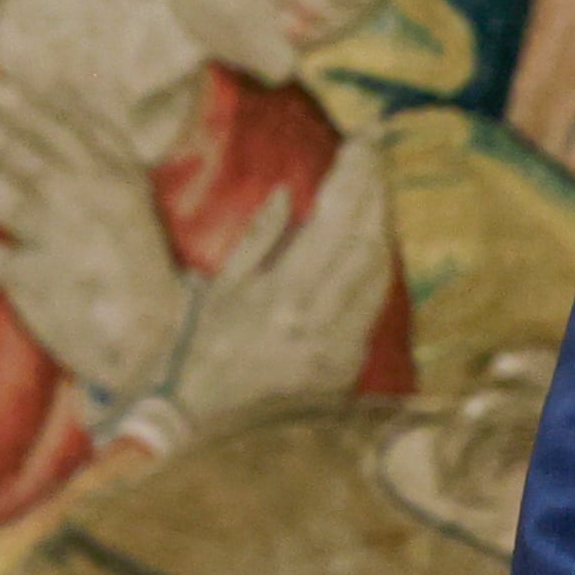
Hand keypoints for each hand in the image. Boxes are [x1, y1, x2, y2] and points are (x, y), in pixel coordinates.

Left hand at [0, 55, 187, 405]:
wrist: (159, 343)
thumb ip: (98, 140)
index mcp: (111, 169)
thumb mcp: (128, 193)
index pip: (46, 112)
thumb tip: (66, 79)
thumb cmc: (133, 267)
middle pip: (12, 135)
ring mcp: (65, 231)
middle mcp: (89, 190)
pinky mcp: (41, 276)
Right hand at [169, 142, 395, 422]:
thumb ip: (255, 242)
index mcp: (281, 298)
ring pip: (379, 273)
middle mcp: (320, 322)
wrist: (199, 431)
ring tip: (376, 186)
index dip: (355, 179)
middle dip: (375, 192)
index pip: (336, 224)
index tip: (362, 142)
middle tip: (375, 153)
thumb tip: (287, 195)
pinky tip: (375, 240)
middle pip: (366, 242)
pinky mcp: (348, 366)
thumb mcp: (213, 294)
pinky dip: (378, 266)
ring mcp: (340, 347)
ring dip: (382, 225)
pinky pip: (374, 304)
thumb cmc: (193, 358)